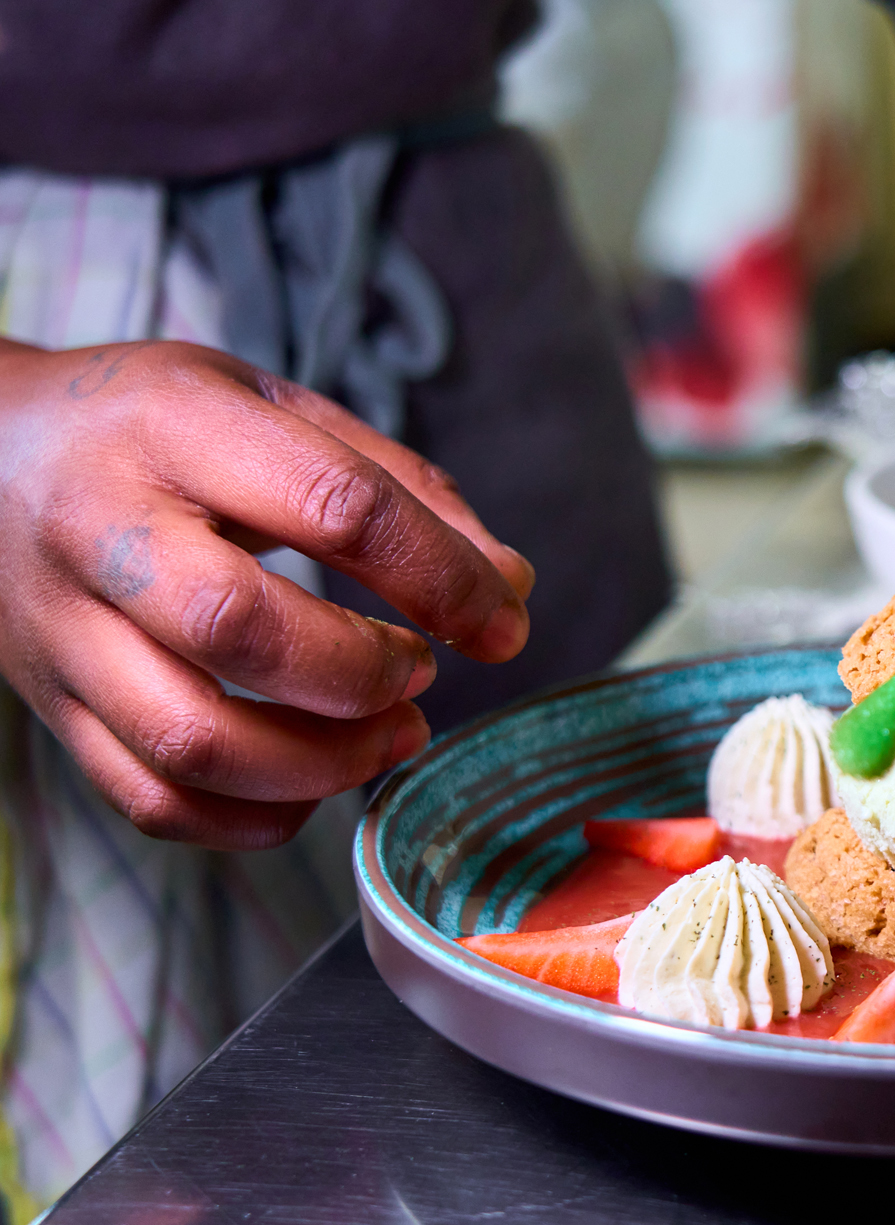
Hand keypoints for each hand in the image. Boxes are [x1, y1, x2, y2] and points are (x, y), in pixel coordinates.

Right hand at [0, 338, 534, 848]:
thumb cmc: (155, 426)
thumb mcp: (277, 407)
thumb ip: (402, 489)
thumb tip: (510, 589)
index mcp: (176, 428)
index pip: (336, 506)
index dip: (442, 577)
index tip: (501, 623)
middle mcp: (102, 530)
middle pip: (242, 629)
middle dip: (365, 673)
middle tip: (421, 673)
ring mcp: (63, 631)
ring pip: (191, 740)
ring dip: (324, 763)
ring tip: (390, 734)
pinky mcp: (53, 708)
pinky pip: (154, 801)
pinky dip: (256, 817)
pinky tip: (313, 781)